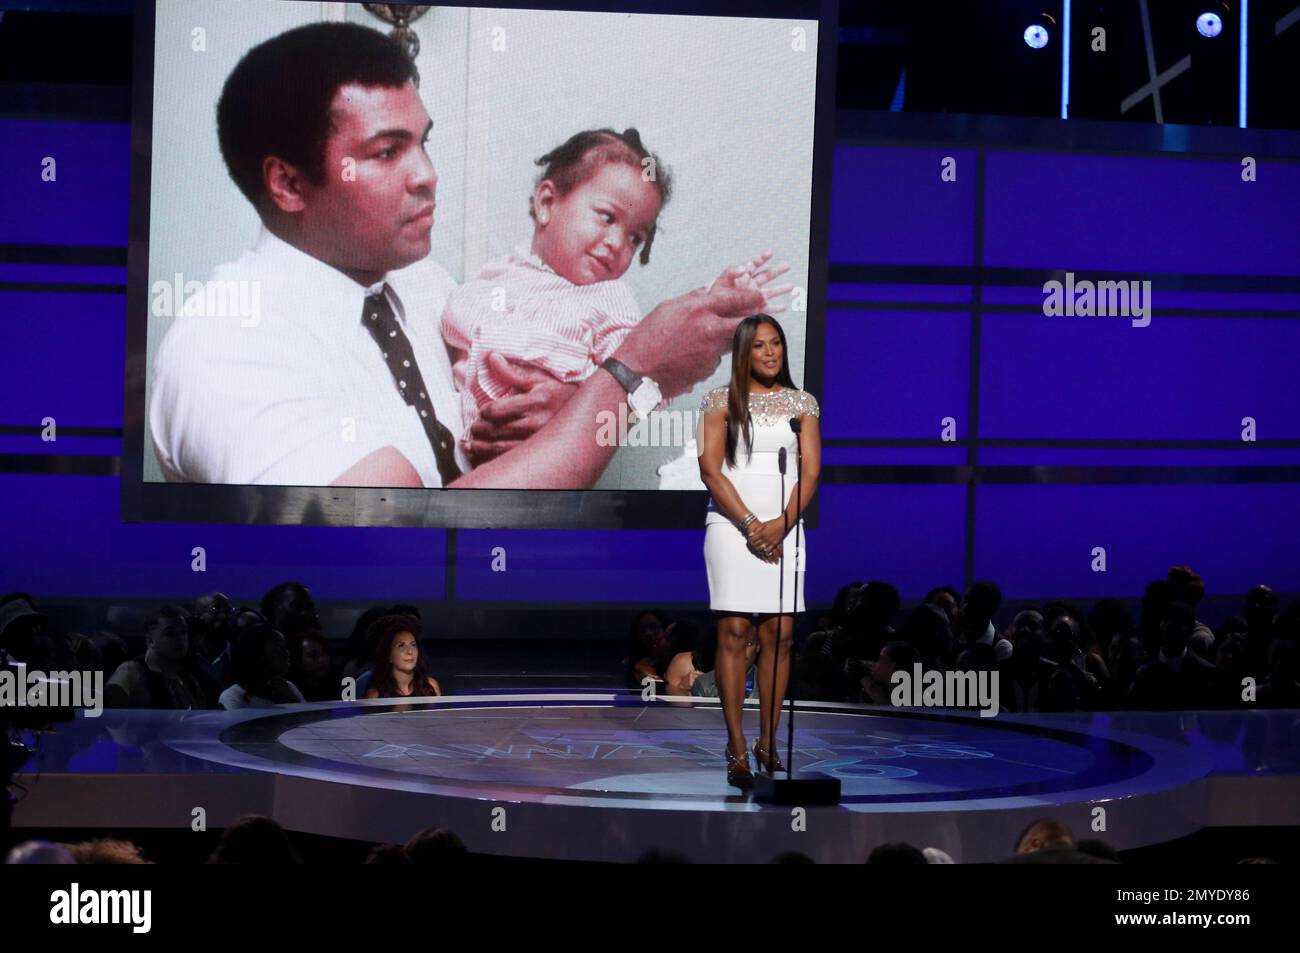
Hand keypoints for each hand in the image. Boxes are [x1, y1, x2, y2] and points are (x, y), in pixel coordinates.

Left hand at [462, 354, 577, 464]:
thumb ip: (513, 372)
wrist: (590, 412)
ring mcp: (538, 440)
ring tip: (471, 444)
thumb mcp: (541, 378)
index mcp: (537, 401)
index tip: (483, 412)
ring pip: (501, 448)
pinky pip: (511, 459)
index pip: (498, 410)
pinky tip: (484, 458)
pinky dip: (493, 460)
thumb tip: (492, 358)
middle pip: (497, 430)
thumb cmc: (563, 393)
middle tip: (474, 428)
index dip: (486, 411)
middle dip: (480, 430)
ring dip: (481, 447)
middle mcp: (537, 423)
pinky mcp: (540, 453)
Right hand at [612, 283, 766, 398]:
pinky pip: (716, 358)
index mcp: (698, 310)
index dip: (752, 296)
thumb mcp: (668, 308)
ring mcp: (711, 352)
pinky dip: (709, 355)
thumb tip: (709, 292)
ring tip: (703, 338)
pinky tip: (689, 357)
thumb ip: (693, 300)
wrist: (636, 372)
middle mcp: (709, 330)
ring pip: (730, 341)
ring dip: (727, 337)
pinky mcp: (708, 369)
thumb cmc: (646, 337)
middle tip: (761, 315)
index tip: (760, 294)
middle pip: (745, 321)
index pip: (735, 299)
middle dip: (755, 317)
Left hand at [707, 250, 794, 313]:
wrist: (714, 314)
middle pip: (766, 276)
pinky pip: (768, 308)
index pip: (754, 264)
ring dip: (781, 289)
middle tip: (787, 265)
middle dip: (777, 271)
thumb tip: (743, 267)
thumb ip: (731, 273)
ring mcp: (753, 298)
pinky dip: (776, 308)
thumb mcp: (720, 283)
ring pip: (770, 291)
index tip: (770, 252)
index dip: (762, 258)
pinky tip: (783, 307)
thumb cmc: (715, 298)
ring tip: (790, 286)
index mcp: (742, 276)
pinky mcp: (755, 310)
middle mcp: (750, 286)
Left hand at [747, 518, 785, 562]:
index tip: (750, 540)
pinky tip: (764, 550)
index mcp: (762, 533)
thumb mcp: (763, 524)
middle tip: (753, 544)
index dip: (750, 540)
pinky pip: (769, 550)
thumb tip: (750, 534)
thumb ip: (756, 530)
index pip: (753, 539)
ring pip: (761, 548)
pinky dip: (765, 551)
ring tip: (757, 547)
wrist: (782, 524)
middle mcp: (765, 538)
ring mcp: (770, 541)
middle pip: (756, 544)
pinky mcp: (775, 544)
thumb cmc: (774, 523)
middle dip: (753, 545)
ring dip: (758, 548)